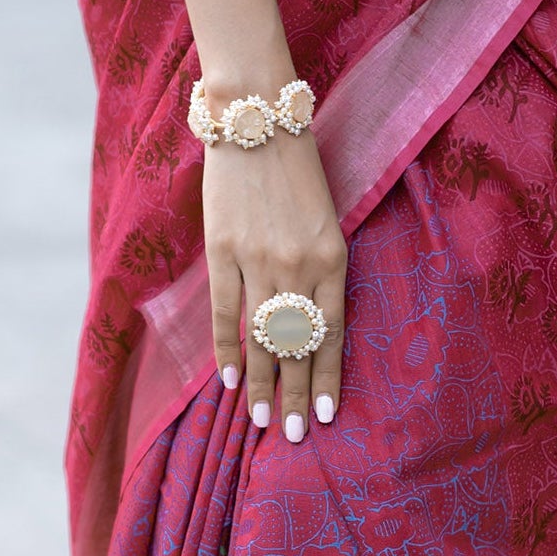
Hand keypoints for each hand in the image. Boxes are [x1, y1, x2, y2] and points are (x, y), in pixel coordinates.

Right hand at [204, 121, 347, 439]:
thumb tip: (310, 325)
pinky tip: (231, 380)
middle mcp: (298, 266)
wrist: (257, 119)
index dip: (326, 378)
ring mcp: (258, 260)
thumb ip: (321, 270)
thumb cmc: (297, 170)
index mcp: (333, 260)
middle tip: (290, 436)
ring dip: (262, 384)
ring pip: (262, 337)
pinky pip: (225, 312)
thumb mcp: (327, 220)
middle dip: (295, 395)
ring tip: (260, 421)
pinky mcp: (223, 250)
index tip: (324, 416)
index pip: (331, 335)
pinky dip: (228, 349)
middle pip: (298, 345)